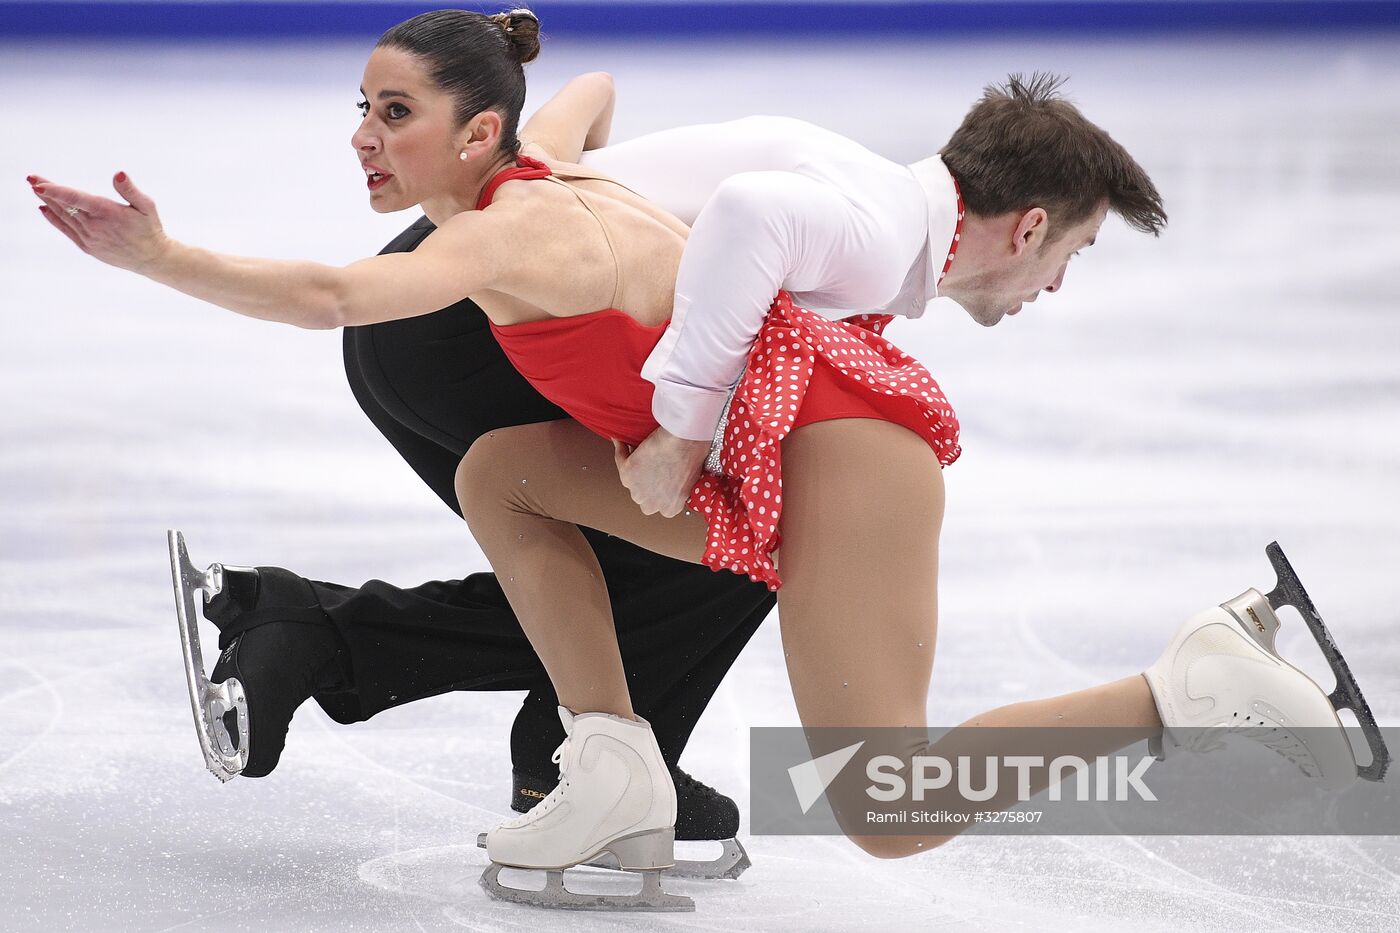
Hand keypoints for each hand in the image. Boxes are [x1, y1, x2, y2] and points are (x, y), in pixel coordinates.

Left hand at [30, 172, 170, 273]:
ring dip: (48, 202)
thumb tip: (118, 173)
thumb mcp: (147, 206)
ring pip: (64, 216)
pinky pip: (67, 230)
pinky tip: (44, 209)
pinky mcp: (88, 247)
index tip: (39, 183)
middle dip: (46, 191)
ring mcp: (89, 238)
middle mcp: (94, 226)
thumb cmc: (150, 229)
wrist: (152, 258)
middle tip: (30, 178)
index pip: (75, 198)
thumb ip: (130, 190)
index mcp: (107, 213)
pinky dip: (54, 219)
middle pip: (64, 205)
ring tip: (35, 189)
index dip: (55, 190)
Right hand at [612, 427, 710, 516]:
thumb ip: (679, 486)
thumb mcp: (692, 478)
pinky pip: (621, 460)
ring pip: (632, 481)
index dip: (660, 488)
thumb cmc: (693, 455)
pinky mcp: (628, 473)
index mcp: (670, 508)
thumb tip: (672, 479)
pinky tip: (625, 442)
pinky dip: (622, 450)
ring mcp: (637, 490)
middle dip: (647, 482)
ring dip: (636, 468)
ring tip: (644, 452)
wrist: (682, 441)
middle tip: (653, 464)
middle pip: (644, 495)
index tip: (661, 476)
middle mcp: (652, 504)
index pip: (660, 503)